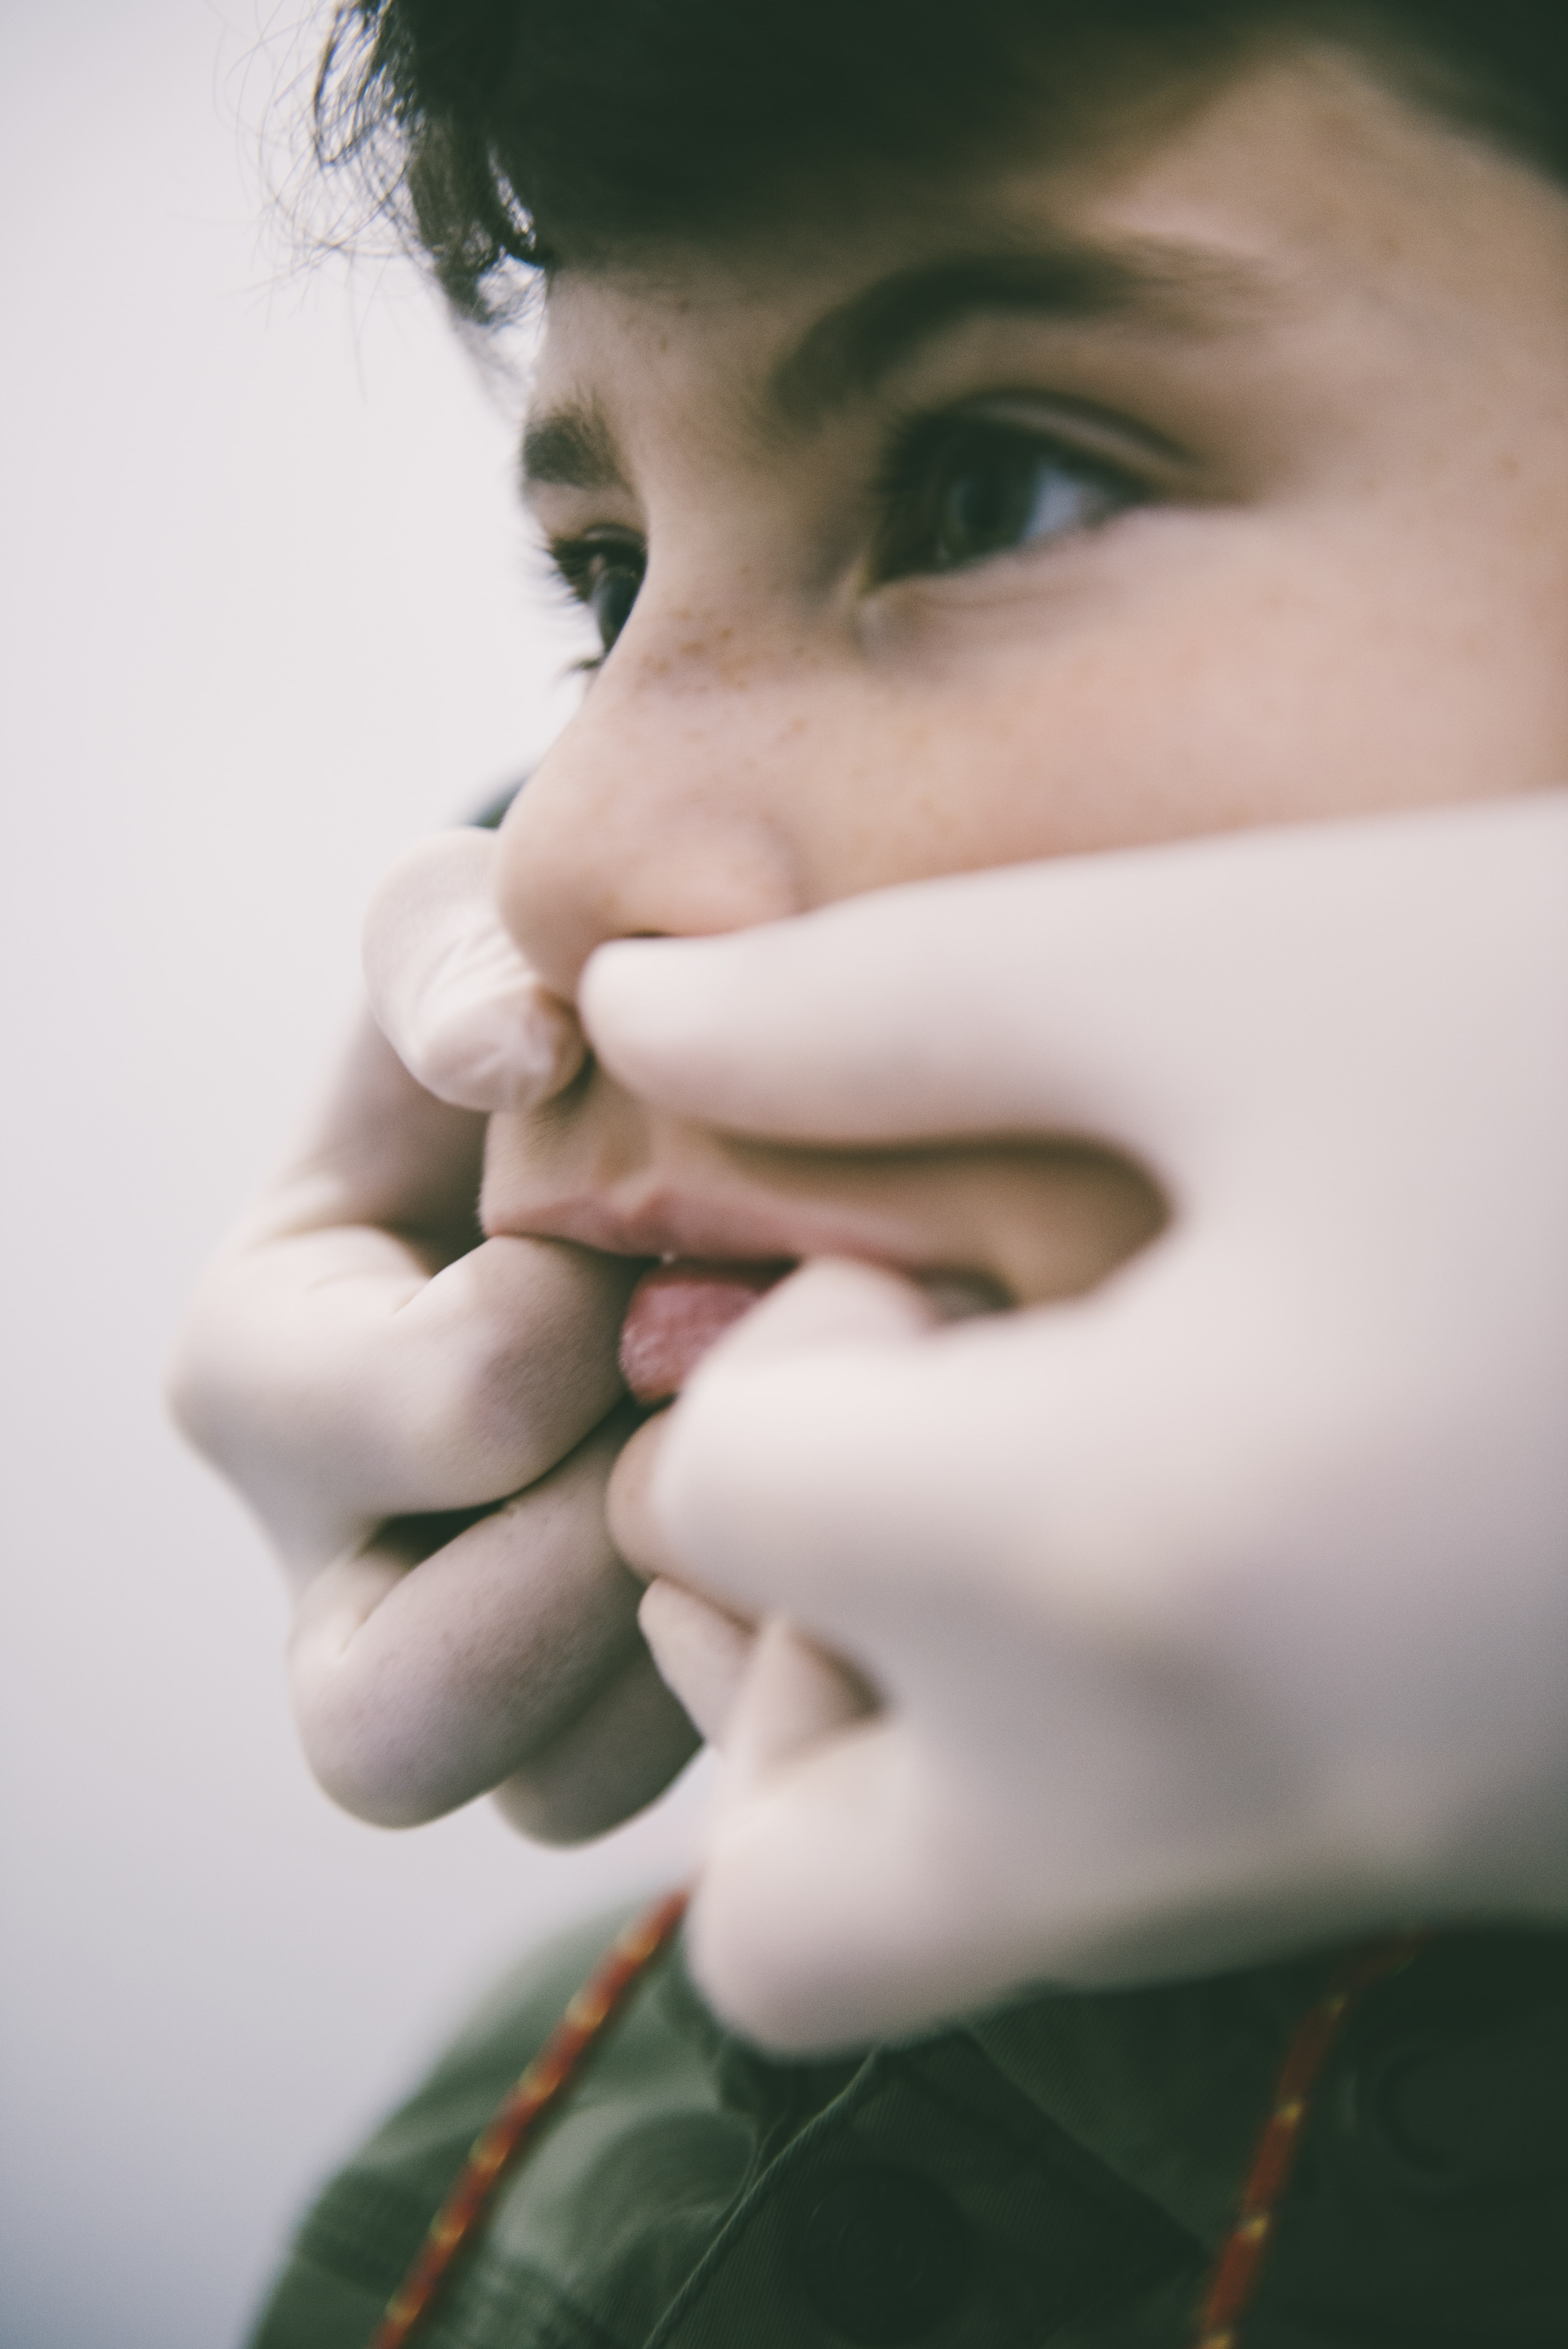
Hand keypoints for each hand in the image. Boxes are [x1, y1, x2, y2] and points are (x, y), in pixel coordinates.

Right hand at [169, 829, 697, 1841]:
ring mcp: (463, 1658)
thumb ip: (448, 954)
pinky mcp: (588, 1712)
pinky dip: (749, 1686)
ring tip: (773, 1483)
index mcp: (261, 1371)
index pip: (393, 1423)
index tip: (626, 1243)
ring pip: (536, 1787)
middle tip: (699, 1424)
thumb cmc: (523, 1036)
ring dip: (682, 1650)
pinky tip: (814, 1537)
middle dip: (583, 1572)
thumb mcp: (460, 942)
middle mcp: (330, 1554)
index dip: (541, 1338)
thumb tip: (511, 1054)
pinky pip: (653, 1790)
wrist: (626, 1147)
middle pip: (388, 1715)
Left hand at [587, 792, 1567, 2048]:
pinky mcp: (1439, 1870)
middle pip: (777, 1893)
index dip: (791, 1359)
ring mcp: (1331, 1878)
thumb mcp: (1249, 966)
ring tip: (1047, 1469)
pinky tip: (1194, 1514)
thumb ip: (886, 1002)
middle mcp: (1197, 1807)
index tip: (951, 1260)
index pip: (726, 1518)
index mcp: (1114, 1570)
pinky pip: (1124, 1893)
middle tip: (935, 1433)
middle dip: (783, 1656)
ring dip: (898, 1726)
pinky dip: (1069, 1751)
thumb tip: (628, 1021)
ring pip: (937, 1933)